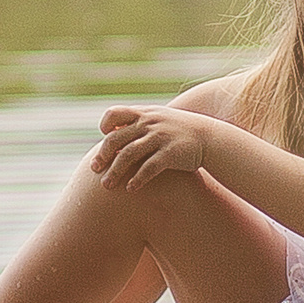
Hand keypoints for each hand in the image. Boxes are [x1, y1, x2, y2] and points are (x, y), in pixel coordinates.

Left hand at [91, 105, 209, 190]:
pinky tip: (131, 189)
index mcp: (144, 113)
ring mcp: (160, 137)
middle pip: (116, 139)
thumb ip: (137, 123)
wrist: (209, 137)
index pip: (114, 113)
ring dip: (115, 172)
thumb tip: (111, 133)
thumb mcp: (158, 119)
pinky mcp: (170, 153)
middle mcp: (149, 123)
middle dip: (103, 156)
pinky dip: (137, 179)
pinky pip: (149, 168)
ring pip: (128, 155)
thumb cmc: (178, 131)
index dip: (105, 126)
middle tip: (94, 170)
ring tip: (106, 186)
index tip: (104, 140)